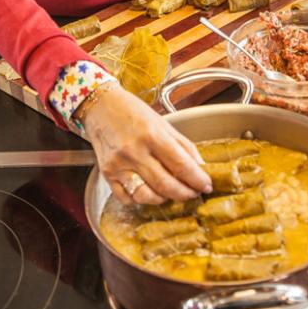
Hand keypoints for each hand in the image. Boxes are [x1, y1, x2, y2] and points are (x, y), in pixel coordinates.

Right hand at [82, 86, 213, 204]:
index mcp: (152, 135)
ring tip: (173, 194)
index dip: (197, 179)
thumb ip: (183, 146)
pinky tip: (150, 193)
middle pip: (165, 184)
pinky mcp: (106, 174)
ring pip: (146, 196)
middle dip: (185, 193)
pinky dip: (141, 200)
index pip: (181, 165)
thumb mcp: (164, 123)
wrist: (100, 107)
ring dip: (164, 199)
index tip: (207, 185)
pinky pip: (126, 198)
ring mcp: (118, 165)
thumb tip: (200, 167)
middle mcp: (134, 152)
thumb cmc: (133, 112)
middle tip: (194, 193)